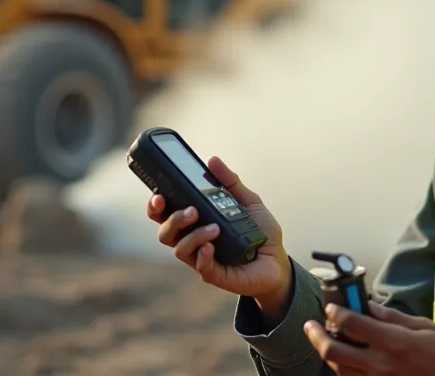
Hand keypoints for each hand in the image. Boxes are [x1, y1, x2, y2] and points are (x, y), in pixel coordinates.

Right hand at [145, 156, 290, 308]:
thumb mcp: (248, 202)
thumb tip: (212, 160)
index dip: (155, 206)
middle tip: (192, 210)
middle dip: (172, 219)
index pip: (165, 215)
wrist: (279, 261)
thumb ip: (230, 182)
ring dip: (193, 236)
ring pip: (180, 249)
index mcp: (196, 222)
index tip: (158, 195)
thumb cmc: (260, 232)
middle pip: (165, 232)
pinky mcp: (216, 275)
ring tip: (215, 228)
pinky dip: (202, 256)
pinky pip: (200, 267)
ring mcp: (202, 259)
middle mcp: (194, 241)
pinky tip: (210, 247)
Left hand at [303, 302, 434, 375]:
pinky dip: (344, 369)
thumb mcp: (422, 326)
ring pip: (339, 369)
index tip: (331, 306)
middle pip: (333, 351)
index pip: (351, 323)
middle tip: (310, 325)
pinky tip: (344, 360)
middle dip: (316, 335)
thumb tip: (368, 305)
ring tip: (324, 340)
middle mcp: (380, 364)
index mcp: (392, 342)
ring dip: (327, 353)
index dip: (335, 311)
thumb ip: (391, 316)